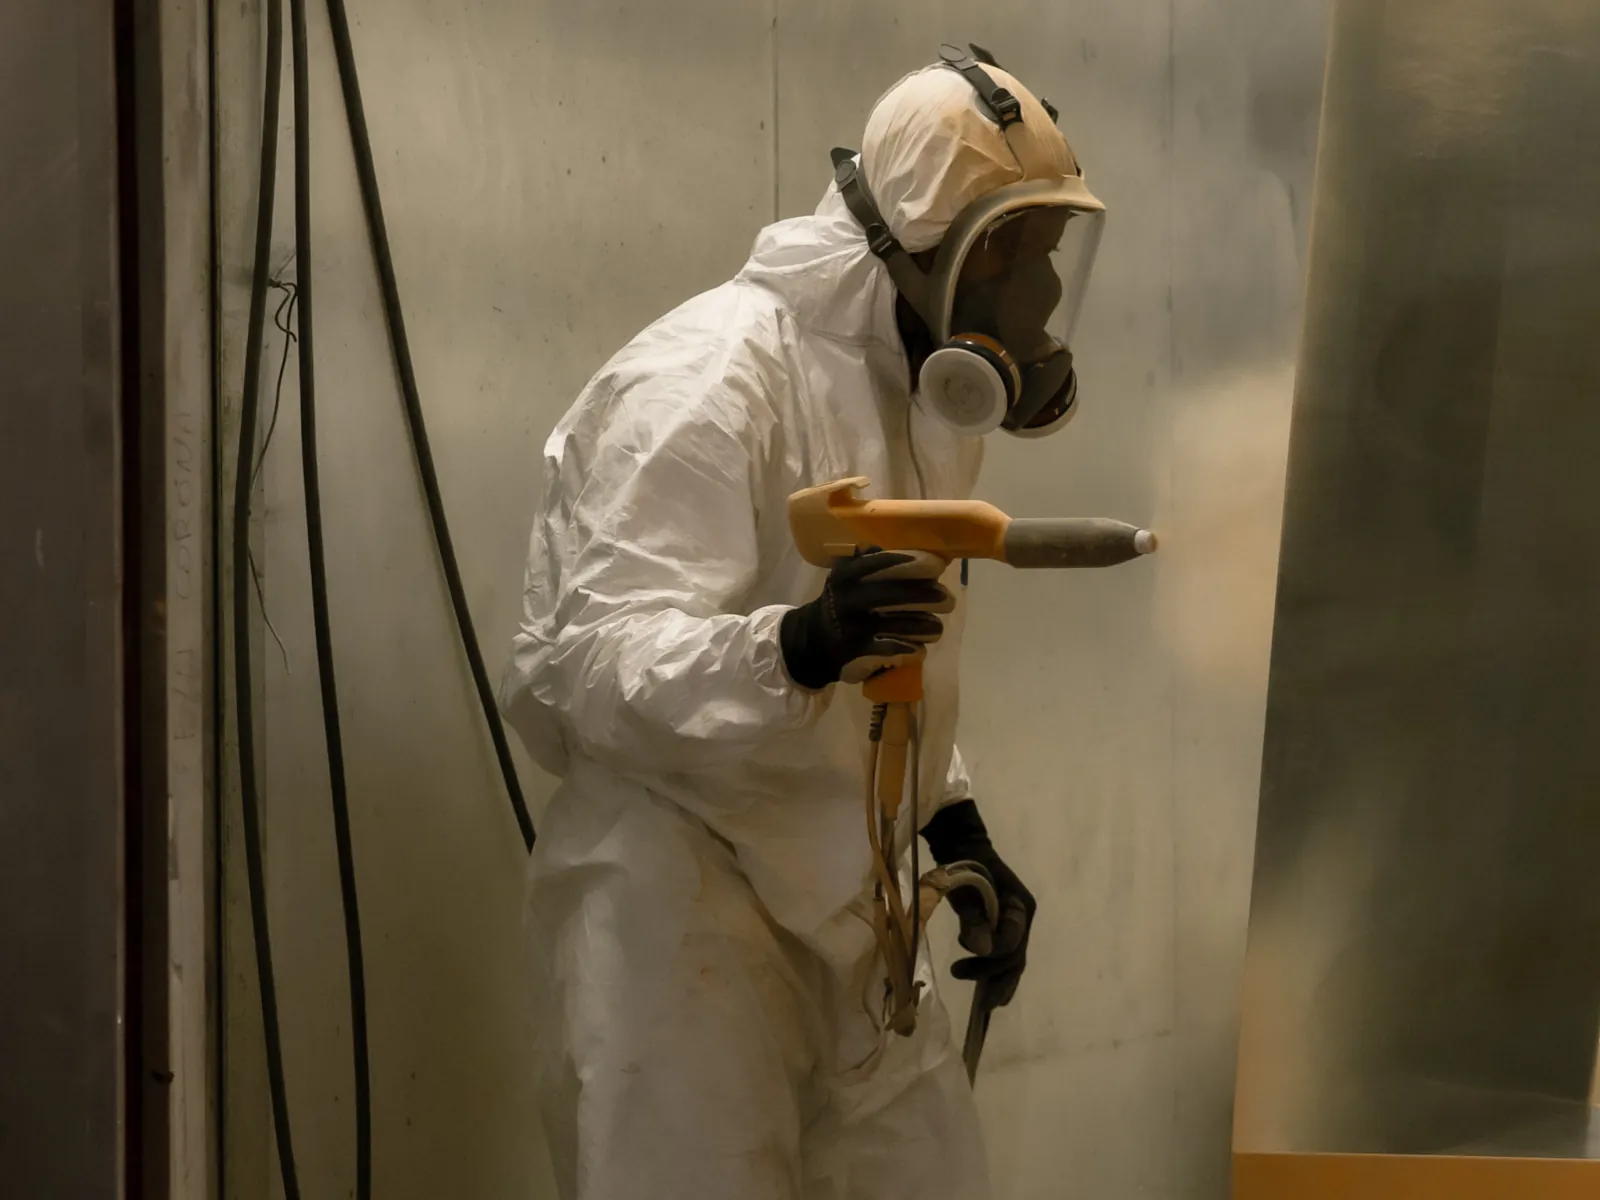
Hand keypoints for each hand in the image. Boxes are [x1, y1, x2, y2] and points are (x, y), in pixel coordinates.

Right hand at [779, 547, 953, 689]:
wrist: (812, 641)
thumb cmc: (841, 602)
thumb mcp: (846, 576)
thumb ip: (872, 561)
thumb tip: (911, 549)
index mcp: (846, 575)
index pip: (882, 563)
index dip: (913, 562)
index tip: (937, 565)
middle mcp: (850, 599)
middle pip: (898, 595)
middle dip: (928, 596)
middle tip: (947, 600)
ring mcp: (855, 628)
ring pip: (903, 626)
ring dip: (927, 627)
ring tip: (936, 627)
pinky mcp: (861, 653)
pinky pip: (898, 650)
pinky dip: (914, 649)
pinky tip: (919, 647)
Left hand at [921, 799, 1034, 1006]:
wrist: (964, 847)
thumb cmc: (965, 865)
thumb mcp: (966, 888)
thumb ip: (974, 917)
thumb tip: (983, 949)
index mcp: (1021, 906)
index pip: (1012, 941)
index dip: (993, 956)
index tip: (963, 959)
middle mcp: (1024, 919)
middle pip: (1016, 957)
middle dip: (995, 977)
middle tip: (970, 990)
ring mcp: (1016, 925)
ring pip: (1013, 962)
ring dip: (997, 982)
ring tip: (983, 1003)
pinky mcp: (1005, 929)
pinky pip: (1006, 957)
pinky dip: (998, 976)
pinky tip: (989, 995)